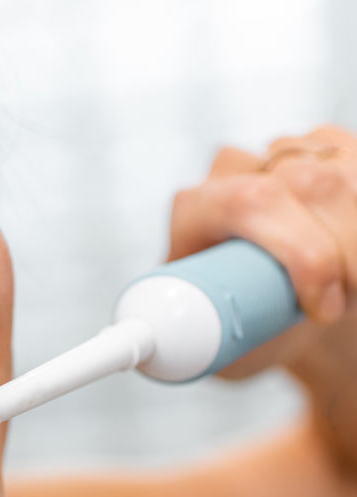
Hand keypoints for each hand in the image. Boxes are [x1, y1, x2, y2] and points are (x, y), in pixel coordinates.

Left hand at [168, 124, 356, 377]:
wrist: (276, 307)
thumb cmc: (241, 327)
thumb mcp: (209, 345)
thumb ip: (189, 342)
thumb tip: (160, 347)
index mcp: (196, 208)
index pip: (248, 203)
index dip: (300, 252)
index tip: (322, 309)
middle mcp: (239, 169)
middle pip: (311, 185)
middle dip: (342, 254)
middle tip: (341, 307)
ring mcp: (292, 152)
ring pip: (348, 180)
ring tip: (347, 291)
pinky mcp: (336, 149)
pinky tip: (352, 265)